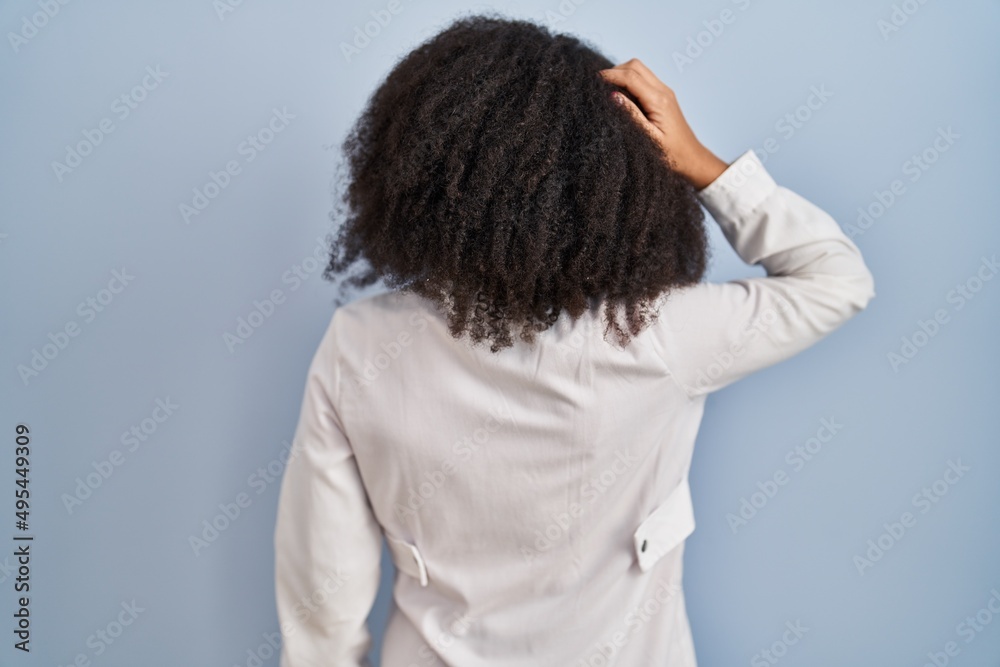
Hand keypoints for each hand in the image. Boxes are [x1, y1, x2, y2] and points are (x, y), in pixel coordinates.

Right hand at [598, 59, 727, 189]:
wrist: (692, 159)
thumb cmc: (672, 155)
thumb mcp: (648, 138)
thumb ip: (631, 116)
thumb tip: (613, 96)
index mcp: (659, 101)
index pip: (630, 77)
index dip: (609, 76)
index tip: (592, 81)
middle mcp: (663, 92)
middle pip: (635, 66)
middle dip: (614, 71)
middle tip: (597, 84)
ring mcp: (665, 92)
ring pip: (639, 70)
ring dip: (622, 74)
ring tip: (606, 89)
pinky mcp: (663, 97)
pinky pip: (644, 80)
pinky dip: (629, 81)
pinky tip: (620, 95)